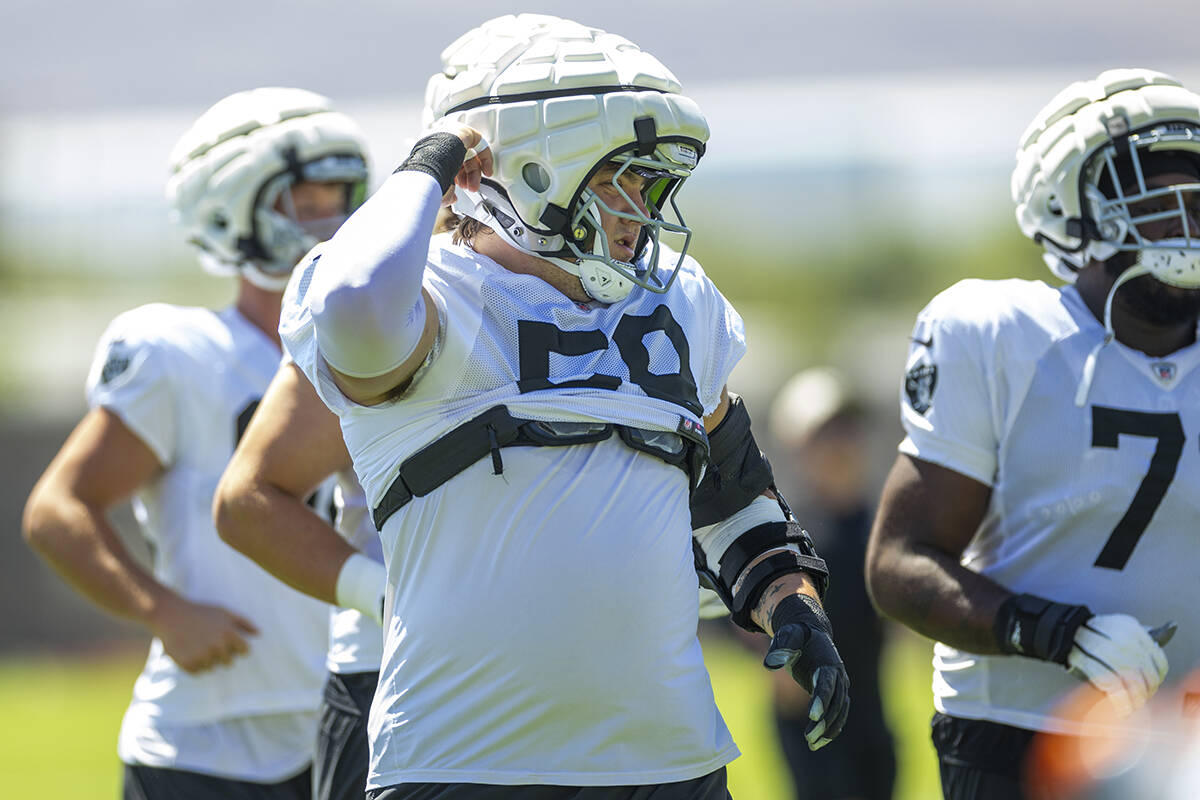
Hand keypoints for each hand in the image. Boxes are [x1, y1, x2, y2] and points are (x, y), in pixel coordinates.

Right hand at [148, 592, 257, 673]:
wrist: (170, 615)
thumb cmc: (200, 612)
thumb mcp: (224, 612)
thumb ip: (244, 622)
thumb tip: (259, 634)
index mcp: (228, 633)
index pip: (244, 651)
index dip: (239, 648)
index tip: (231, 644)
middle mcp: (217, 646)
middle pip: (228, 662)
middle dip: (222, 654)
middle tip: (209, 643)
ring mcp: (202, 656)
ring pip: (212, 668)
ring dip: (207, 660)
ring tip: (198, 645)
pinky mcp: (188, 663)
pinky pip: (198, 672)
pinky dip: (195, 665)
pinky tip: (189, 651)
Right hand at [429, 120, 493, 198]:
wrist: (432, 158)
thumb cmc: (430, 170)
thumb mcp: (437, 184)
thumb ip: (445, 191)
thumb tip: (452, 198)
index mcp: (431, 153)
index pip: (448, 164)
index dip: (457, 176)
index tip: (462, 186)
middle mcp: (440, 143)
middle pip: (459, 160)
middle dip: (467, 177)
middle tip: (471, 188)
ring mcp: (452, 136)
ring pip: (469, 154)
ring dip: (475, 172)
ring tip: (476, 184)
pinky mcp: (465, 131)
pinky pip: (479, 143)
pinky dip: (485, 158)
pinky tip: (487, 170)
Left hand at [763, 594, 849, 749]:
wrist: (811, 633)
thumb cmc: (797, 635)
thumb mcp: (788, 635)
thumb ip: (781, 648)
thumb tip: (770, 664)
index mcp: (828, 661)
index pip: (827, 683)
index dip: (821, 699)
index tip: (812, 715)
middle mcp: (838, 675)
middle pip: (836, 702)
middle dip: (824, 721)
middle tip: (809, 737)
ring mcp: (839, 685)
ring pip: (839, 711)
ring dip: (828, 729)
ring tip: (812, 745)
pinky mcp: (835, 693)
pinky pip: (838, 714)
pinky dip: (831, 728)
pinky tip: (819, 742)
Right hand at [1066, 614, 1168, 717]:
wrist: (1062, 631)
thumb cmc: (1093, 635)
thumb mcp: (1120, 631)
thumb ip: (1141, 641)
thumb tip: (1159, 655)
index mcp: (1130, 627)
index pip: (1156, 657)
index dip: (1158, 676)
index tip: (1155, 685)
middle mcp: (1118, 635)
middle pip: (1144, 669)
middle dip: (1146, 689)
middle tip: (1144, 698)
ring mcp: (1100, 646)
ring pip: (1128, 677)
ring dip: (1133, 696)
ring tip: (1133, 705)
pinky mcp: (1084, 659)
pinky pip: (1109, 683)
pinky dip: (1118, 698)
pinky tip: (1121, 706)